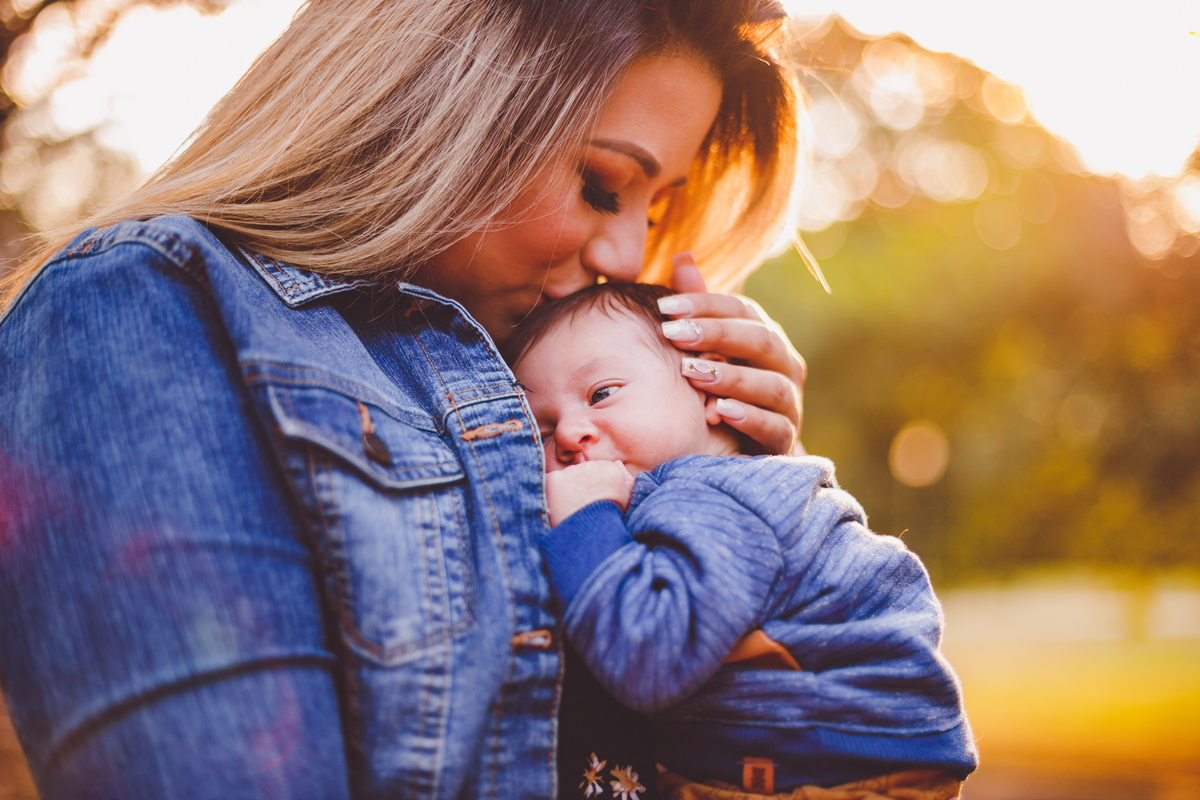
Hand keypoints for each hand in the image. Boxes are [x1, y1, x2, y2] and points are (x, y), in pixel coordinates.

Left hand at [545, 460, 635, 526]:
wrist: (591, 532)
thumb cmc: (610, 518)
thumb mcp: (626, 498)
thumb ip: (625, 478)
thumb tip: (617, 462)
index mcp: (610, 469)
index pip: (599, 469)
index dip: (594, 483)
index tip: (592, 496)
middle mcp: (591, 466)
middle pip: (581, 470)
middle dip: (579, 483)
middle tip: (580, 503)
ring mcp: (570, 471)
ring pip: (565, 476)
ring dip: (564, 488)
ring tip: (569, 507)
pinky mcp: (553, 479)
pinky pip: (549, 482)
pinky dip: (551, 493)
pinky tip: (557, 506)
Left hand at [660, 252, 805, 454]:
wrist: (741, 450)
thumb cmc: (718, 389)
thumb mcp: (706, 348)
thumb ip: (698, 307)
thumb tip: (682, 256)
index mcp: (765, 337)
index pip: (742, 310)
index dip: (705, 305)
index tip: (664, 307)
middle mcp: (785, 366)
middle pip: (761, 341)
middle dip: (716, 335)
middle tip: (673, 334)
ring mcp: (789, 404)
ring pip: (770, 385)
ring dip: (730, 377)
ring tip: (691, 373)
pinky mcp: (785, 440)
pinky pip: (774, 427)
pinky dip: (747, 418)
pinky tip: (718, 412)